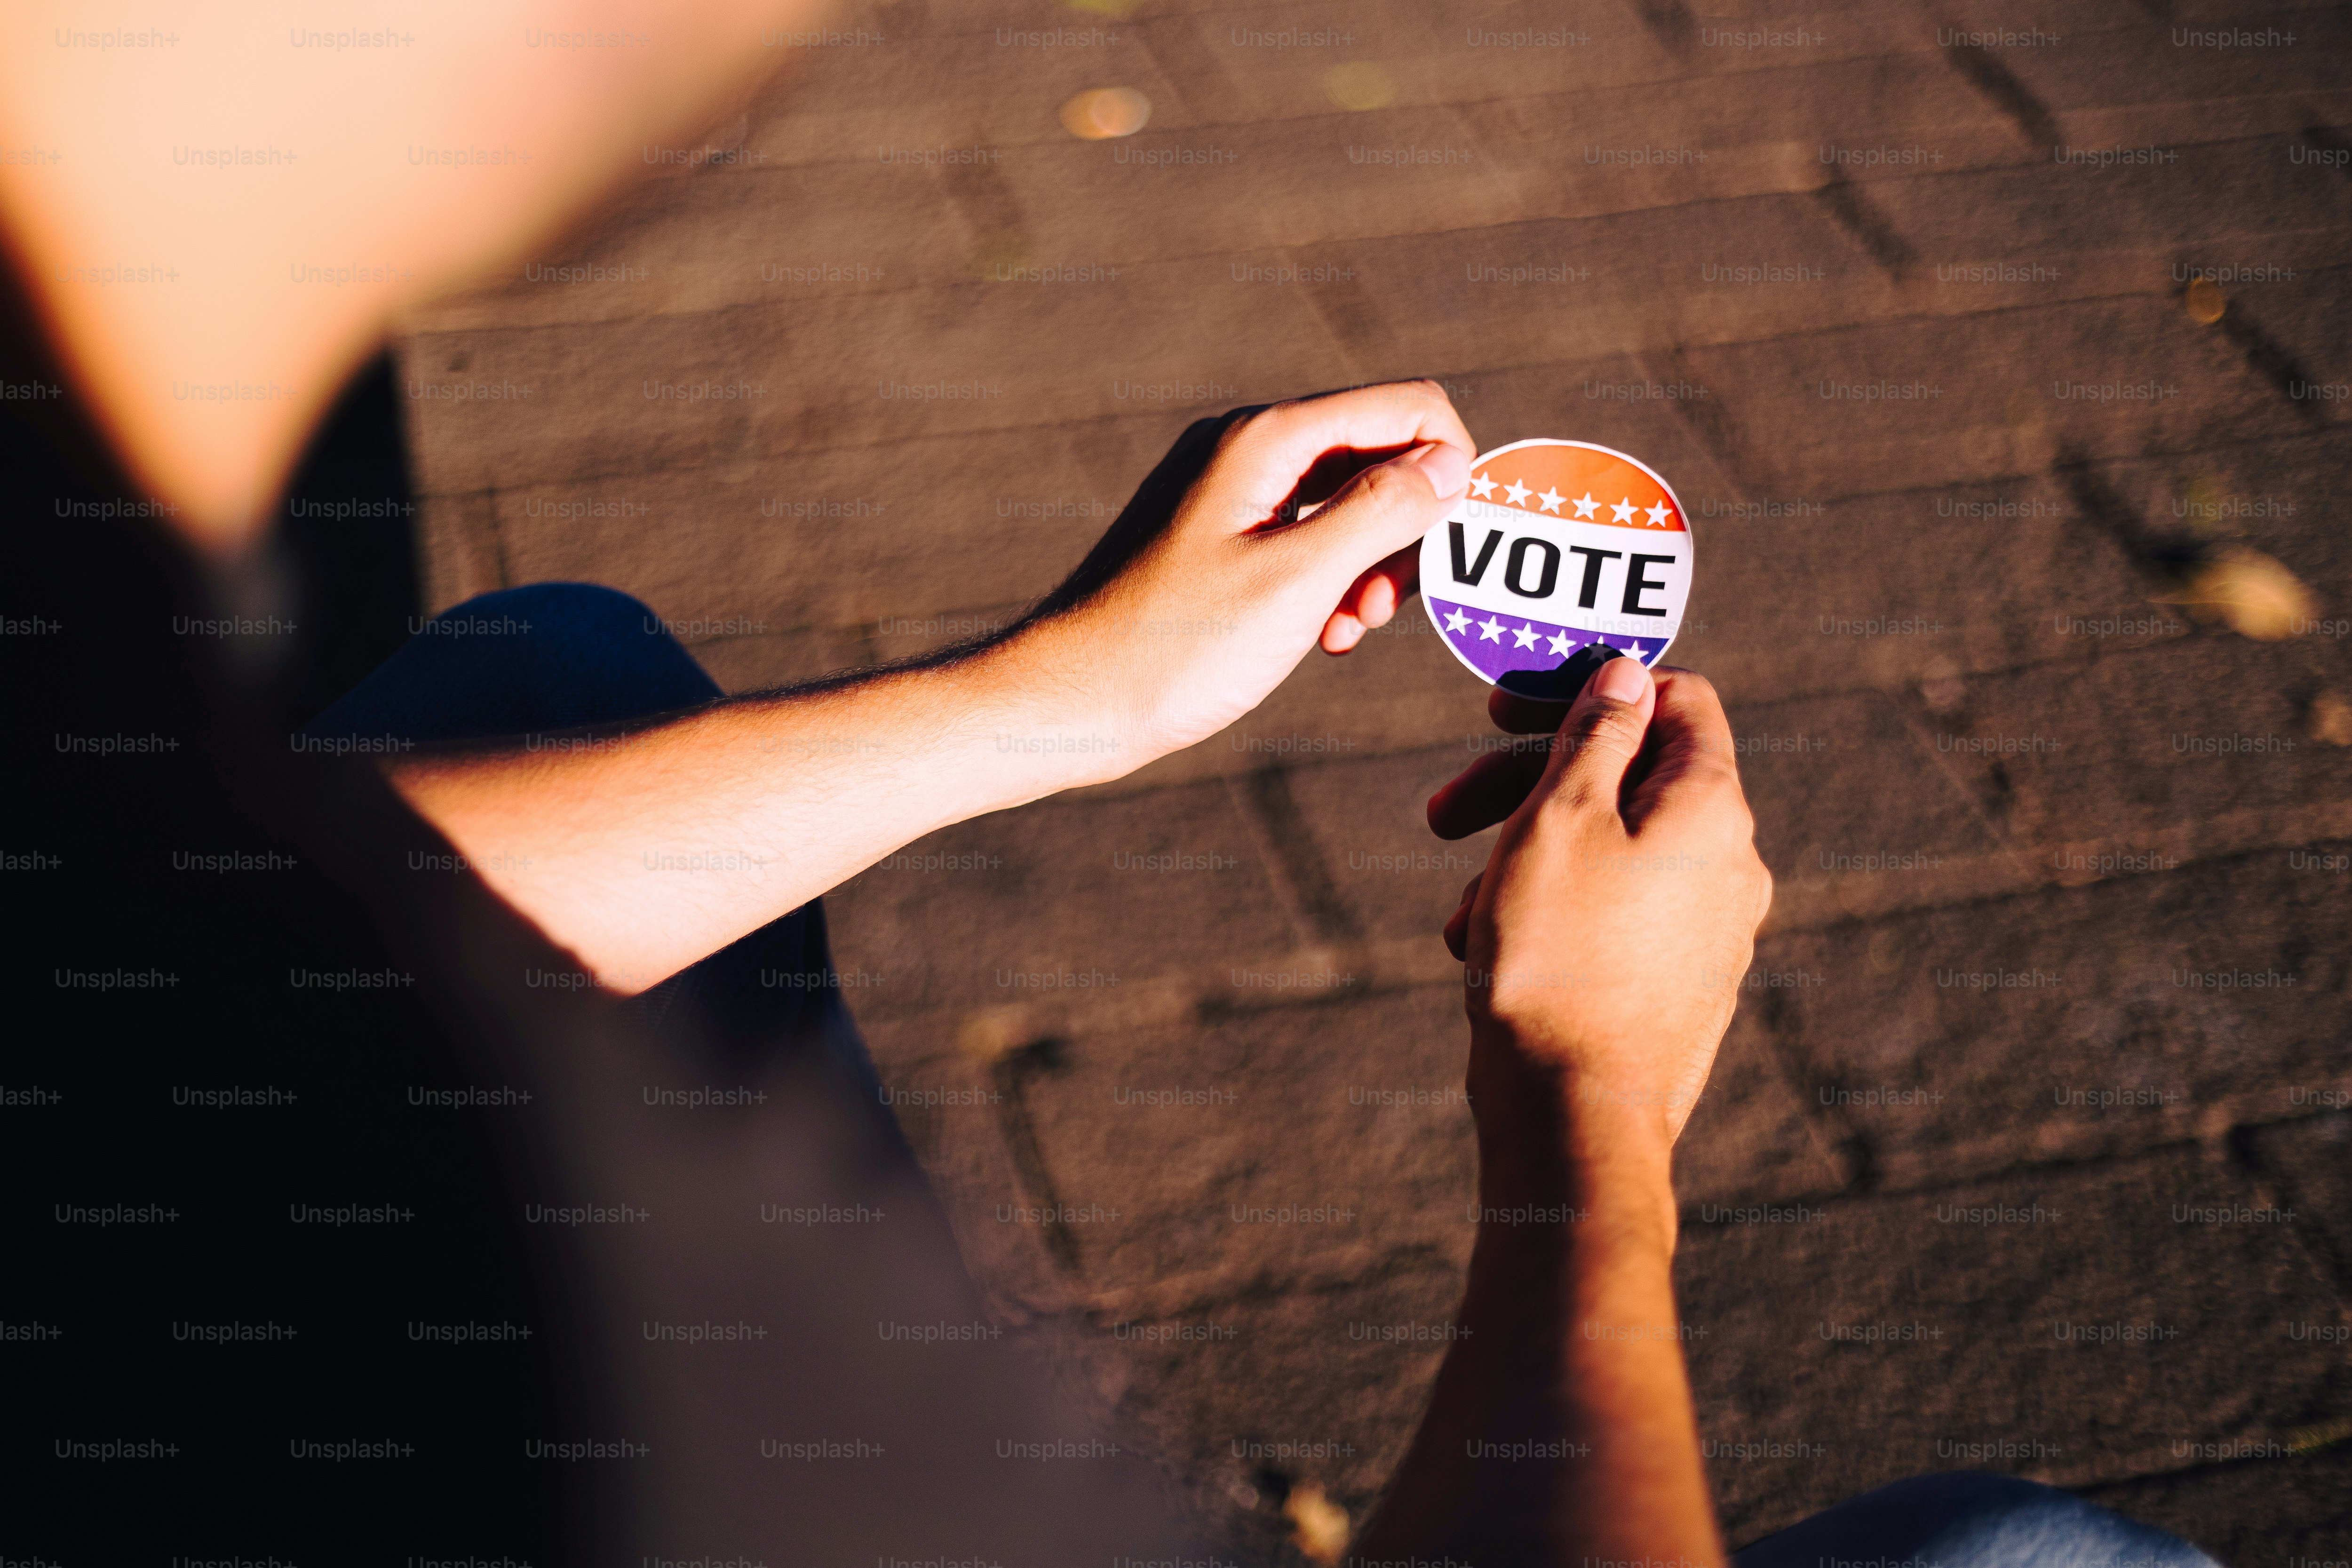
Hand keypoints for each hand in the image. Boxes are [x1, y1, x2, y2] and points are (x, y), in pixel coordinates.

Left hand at [1018, 382, 1471, 770]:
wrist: (1072, 702)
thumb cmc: (1176, 647)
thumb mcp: (1298, 580)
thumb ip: (1382, 511)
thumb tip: (1451, 463)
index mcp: (1268, 439)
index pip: (1409, 409)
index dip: (1453, 472)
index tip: (1446, 555)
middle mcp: (1250, 448)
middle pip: (1382, 455)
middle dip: (1408, 530)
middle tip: (1385, 609)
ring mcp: (1232, 491)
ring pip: (1348, 504)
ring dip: (1372, 566)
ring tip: (1347, 630)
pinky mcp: (1221, 536)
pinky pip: (1307, 539)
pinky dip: (1330, 583)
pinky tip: (1319, 636)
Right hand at [1428, 659, 1772, 1146]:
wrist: (1575, 1118)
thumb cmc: (1556, 958)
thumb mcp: (1558, 817)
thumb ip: (1596, 735)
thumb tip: (1628, 672)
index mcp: (1712, 807)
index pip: (1676, 699)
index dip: (1587, 688)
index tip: (1503, 711)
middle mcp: (1730, 864)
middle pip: (1629, 781)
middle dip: (1527, 784)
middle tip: (1444, 811)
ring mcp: (1711, 930)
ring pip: (1610, 853)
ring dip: (1523, 859)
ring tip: (1458, 908)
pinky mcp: (1683, 985)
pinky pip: (1615, 916)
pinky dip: (1551, 912)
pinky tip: (1487, 952)